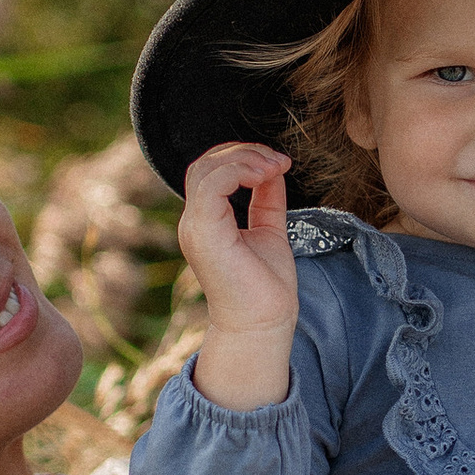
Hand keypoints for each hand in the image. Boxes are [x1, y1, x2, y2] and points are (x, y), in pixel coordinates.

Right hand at [177, 141, 299, 403]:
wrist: (263, 324)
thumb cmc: (265, 287)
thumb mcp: (269, 230)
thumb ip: (267, 199)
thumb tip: (274, 169)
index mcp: (206, 221)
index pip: (210, 170)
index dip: (243, 156)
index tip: (279, 163)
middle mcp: (194, 222)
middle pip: (205, 163)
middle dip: (244, 151)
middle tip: (278, 161)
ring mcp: (195, 227)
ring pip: (207, 169)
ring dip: (246, 159)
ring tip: (275, 166)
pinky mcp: (204, 233)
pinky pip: (212, 185)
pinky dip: (240, 171)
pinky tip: (266, 176)